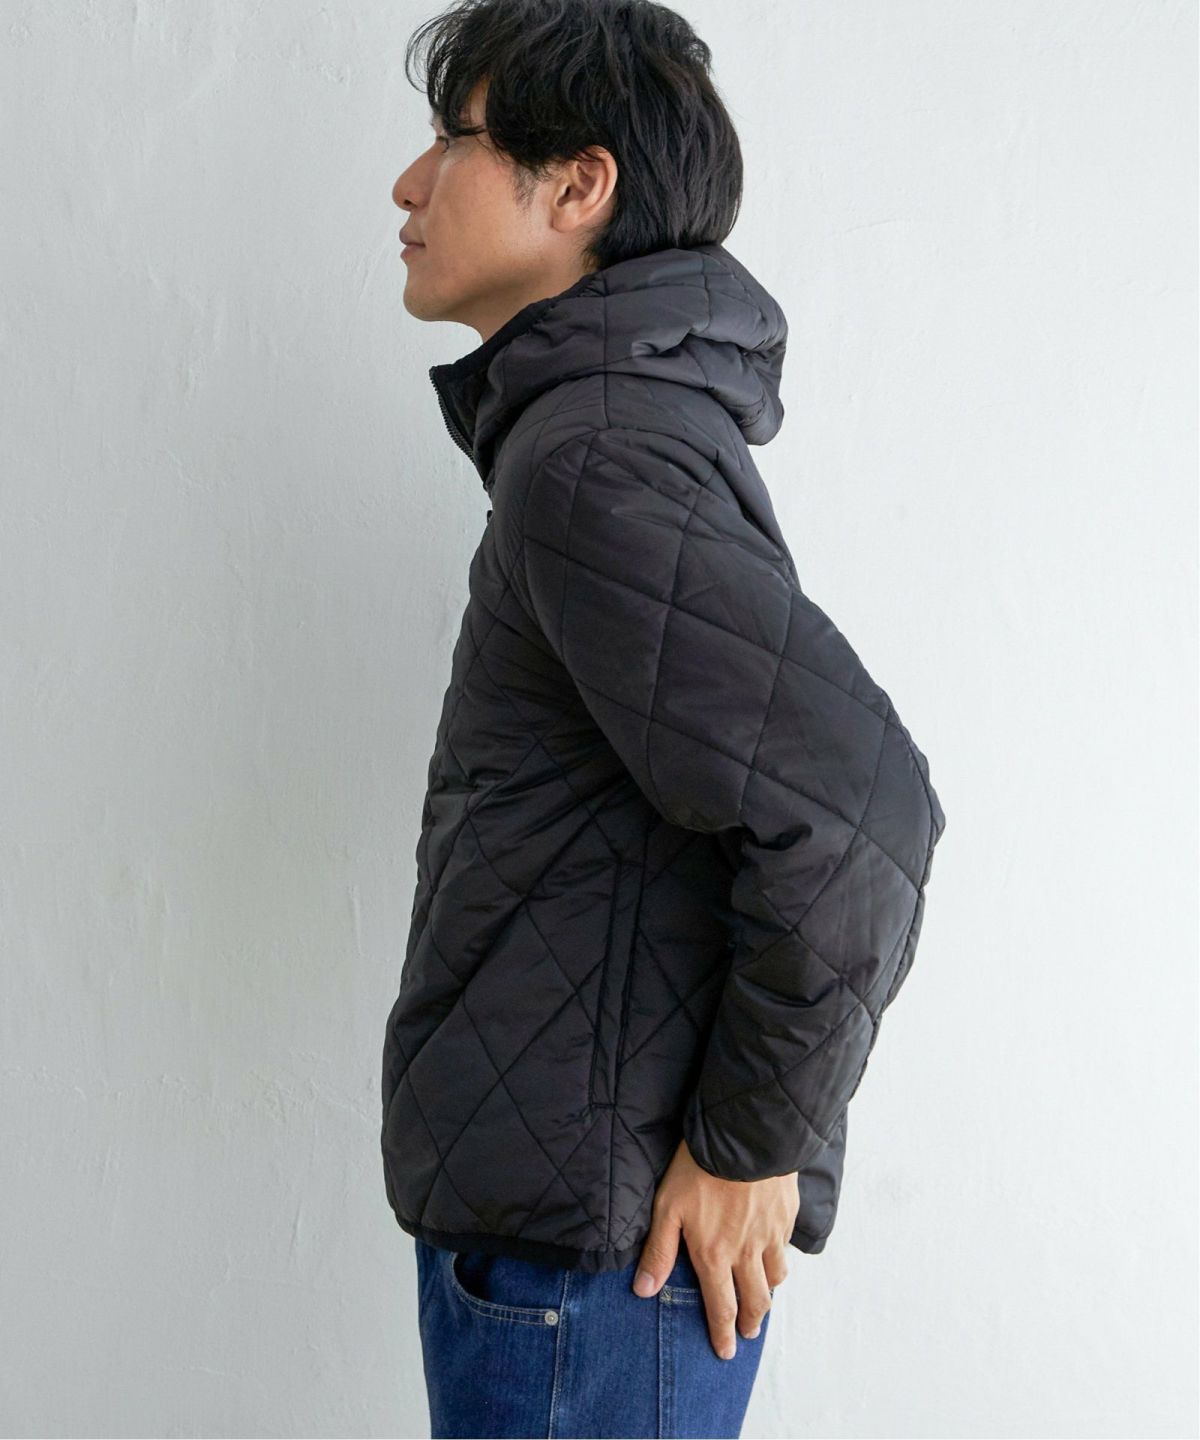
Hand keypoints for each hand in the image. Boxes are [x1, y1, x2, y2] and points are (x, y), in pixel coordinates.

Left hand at [631, 1138, 798, 1359]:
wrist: (745, 1135)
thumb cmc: (699, 1168)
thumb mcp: (668, 1207)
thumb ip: (660, 1251)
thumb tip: (644, 1290)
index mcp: (715, 1255)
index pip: (721, 1307)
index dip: (722, 1334)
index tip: (725, 1352)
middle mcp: (747, 1252)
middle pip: (755, 1300)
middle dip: (751, 1322)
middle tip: (747, 1334)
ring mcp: (771, 1234)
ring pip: (777, 1277)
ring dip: (769, 1292)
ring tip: (763, 1297)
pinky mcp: (786, 1213)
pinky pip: (786, 1246)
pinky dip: (780, 1258)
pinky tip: (775, 1253)